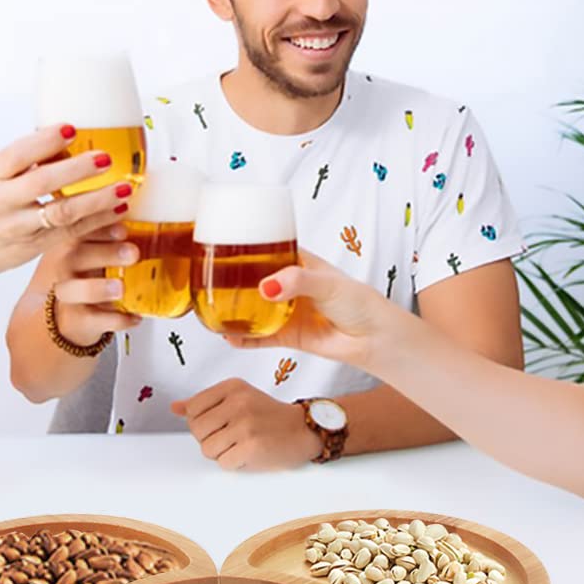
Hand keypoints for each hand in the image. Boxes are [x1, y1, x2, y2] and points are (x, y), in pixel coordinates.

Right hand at [0, 125, 134, 290]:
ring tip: (123, 188)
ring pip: (61, 213)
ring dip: (96, 200)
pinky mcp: (35, 247)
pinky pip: (70, 233)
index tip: (70, 128)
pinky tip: (118, 210)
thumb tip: (63, 137)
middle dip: (75, 169)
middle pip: (40, 183)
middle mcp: (2, 203)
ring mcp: (19, 228)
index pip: (15, 155)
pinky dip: (97, 222)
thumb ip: (22, 163)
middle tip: (105, 158)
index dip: (43, 141)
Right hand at [49, 227, 142, 346]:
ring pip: (76, 290)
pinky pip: (94, 320)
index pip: (81, 230)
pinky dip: (116, 319)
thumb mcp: (95, 253)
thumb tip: (153, 225)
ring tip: (121, 288)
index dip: (101, 228)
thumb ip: (115, 239)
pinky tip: (135, 317)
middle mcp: (65, 266)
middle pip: (76, 256)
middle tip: (132, 253)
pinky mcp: (77, 319)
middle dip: (105, 253)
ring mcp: (69, 294)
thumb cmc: (87, 277)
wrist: (66, 316)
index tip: (123, 228)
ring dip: (99, 288)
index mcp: (72, 243)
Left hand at [171, 379, 319, 470]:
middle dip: (211, 439)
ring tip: (240, 445)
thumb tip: (175, 407)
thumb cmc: (269, 416)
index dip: (202, 423)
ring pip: (207, 449)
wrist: (304, 430)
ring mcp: (244, 424)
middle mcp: (237, 402)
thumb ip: (205, 403)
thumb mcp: (238, 399)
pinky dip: (234, 463)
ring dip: (222, 453)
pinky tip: (248, 454)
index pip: (193, 409)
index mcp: (232, 387)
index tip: (221, 423)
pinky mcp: (251, 446)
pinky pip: (223, 462)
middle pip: (197, 430)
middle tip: (232, 437)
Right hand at [223, 250, 394, 369]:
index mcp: (300, 263)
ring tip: (212, 308)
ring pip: (254, 309)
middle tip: (209, 279)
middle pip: (254, 280)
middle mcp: (290, 285)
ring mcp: (287, 311)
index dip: (247, 246)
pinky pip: (260, 337)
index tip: (222, 244)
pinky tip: (229, 337)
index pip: (268, 248)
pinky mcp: (289, 336)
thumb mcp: (328, 283)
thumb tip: (267, 287)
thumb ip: (298, 282)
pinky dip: (244, 338)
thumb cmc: (359, 303)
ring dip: (234, 309)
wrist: (374, 339)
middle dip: (233, 280)